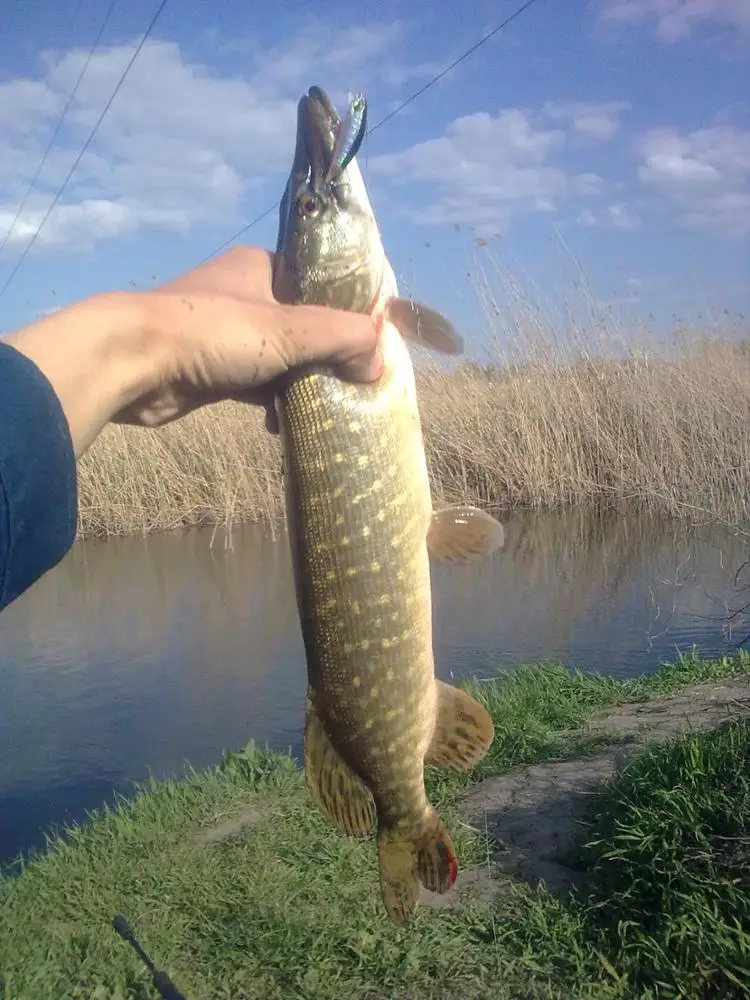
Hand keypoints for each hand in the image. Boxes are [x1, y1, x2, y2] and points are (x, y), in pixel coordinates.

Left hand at [115, 245, 382, 431]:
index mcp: (264, 267)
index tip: (374, 346)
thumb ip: (343, 338)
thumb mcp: (290, 330)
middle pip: (306, 327)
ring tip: (327, 409)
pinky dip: (273, 404)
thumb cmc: (213, 334)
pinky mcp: (213, 370)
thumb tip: (380, 360)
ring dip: (303, 385)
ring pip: (283, 359)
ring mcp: (226, 334)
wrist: (134, 364)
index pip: (323, 285)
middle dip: (329, 358)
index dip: (351, 313)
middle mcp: (246, 295)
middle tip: (355, 385)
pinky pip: (258, 385)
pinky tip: (283, 424)